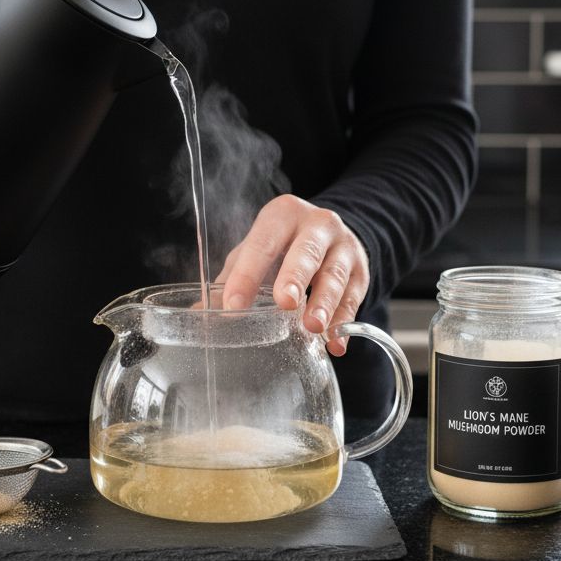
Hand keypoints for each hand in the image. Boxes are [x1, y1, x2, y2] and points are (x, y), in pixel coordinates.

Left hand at [217, 195, 368, 355]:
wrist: (332, 235)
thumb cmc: (285, 245)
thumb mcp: (256, 250)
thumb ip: (231, 278)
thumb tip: (198, 313)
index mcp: (282, 216)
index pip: (262, 244)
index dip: (247, 275)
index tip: (234, 306)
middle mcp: (317, 225)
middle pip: (307, 251)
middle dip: (295, 276)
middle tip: (285, 302)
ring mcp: (343, 247)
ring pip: (335, 275)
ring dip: (324, 303)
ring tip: (312, 327)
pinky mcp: (362, 271)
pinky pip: (354, 298)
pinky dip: (344, 322)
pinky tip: (334, 344)